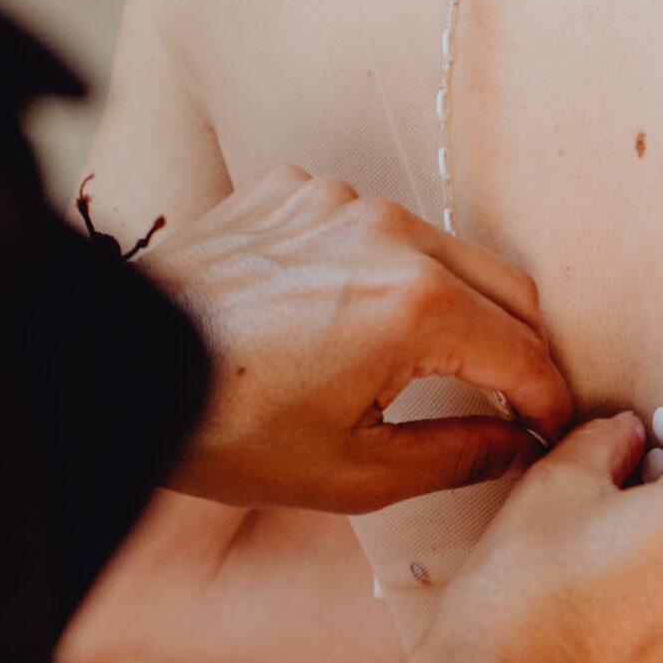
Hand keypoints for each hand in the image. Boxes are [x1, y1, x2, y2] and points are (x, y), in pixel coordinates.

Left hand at [139, 165, 575, 512]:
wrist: (111, 369)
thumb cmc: (224, 429)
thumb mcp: (353, 473)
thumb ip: (458, 457)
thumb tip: (516, 446)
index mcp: (416, 305)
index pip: (524, 353)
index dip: (548, 402)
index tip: (551, 431)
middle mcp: (389, 233)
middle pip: (505, 286)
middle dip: (519, 347)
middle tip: (515, 401)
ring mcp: (337, 200)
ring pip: (440, 250)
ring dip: (453, 304)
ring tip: (431, 364)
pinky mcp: (291, 189)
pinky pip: (368, 226)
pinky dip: (379, 269)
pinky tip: (346, 317)